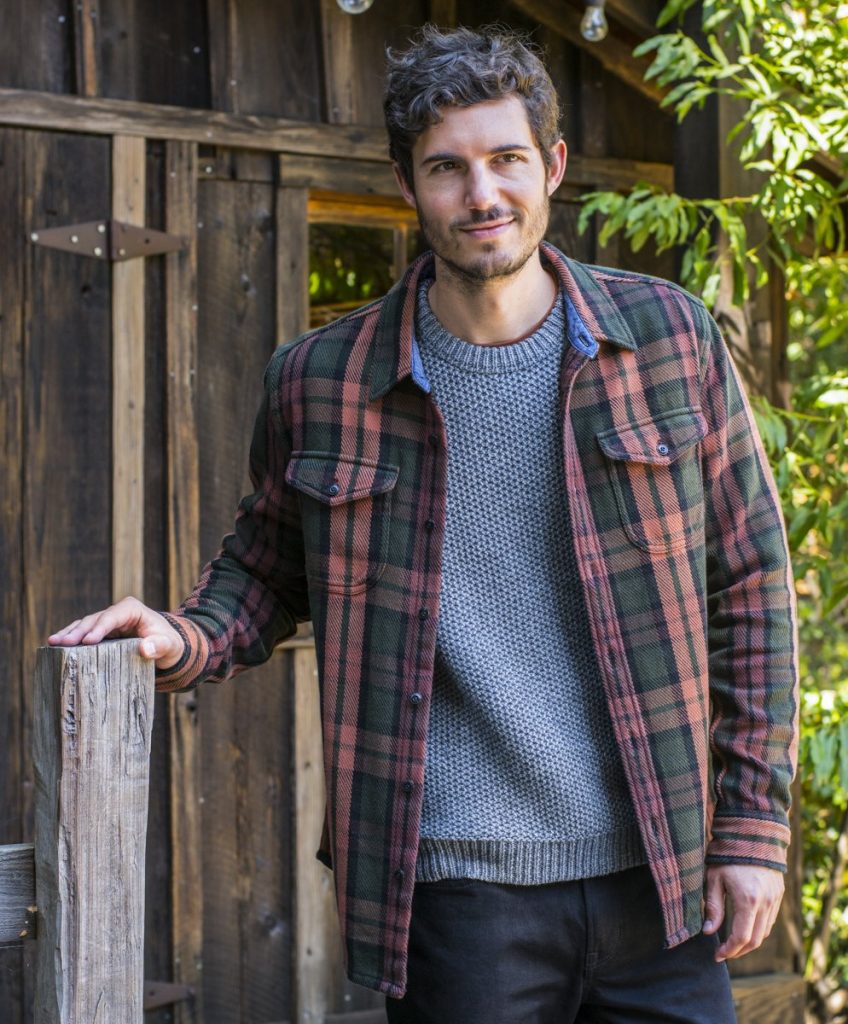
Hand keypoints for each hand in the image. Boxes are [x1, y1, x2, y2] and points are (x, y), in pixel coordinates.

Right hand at [48, 596, 184, 670]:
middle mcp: (116, 612)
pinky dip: (71, 639)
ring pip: (84, 625)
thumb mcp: (168, 646)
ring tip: (52, 643)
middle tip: (61, 643)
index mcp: (131, 609)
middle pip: (94, 620)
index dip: (99, 628)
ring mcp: (107, 622)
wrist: (167, 648)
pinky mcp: (102, 633)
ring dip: (69, 634)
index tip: (87, 642)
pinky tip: (56, 646)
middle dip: (77, 631)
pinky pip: (84, 634)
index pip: (112, 617)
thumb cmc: (169, 644)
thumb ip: (158, 646)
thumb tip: (145, 649)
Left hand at [702, 863, 783, 961]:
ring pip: (765, 932)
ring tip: (732, 943)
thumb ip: (713, 906)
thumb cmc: (727, 854)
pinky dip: (758, 930)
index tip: (717, 955)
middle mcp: (766, 903)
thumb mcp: (714, 878)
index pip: (741, 937)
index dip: (729, 950)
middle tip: (723, 953)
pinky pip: (770, 921)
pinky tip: (745, 927)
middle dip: (738, 951)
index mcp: (748, 899)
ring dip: (749, 943)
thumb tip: (708, 932)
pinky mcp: (779, 895)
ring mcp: (775, 899)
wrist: (752, 833)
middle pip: (755, 940)